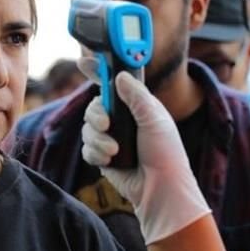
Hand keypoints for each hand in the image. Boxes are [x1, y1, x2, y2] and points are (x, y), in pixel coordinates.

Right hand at [78, 57, 211, 243]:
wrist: (160, 189)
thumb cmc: (165, 153)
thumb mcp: (155, 118)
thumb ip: (136, 95)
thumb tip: (119, 76)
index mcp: (136, 106)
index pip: (114, 84)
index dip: (98, 71)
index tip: (84, 61)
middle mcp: (122, 120)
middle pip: (94, 106)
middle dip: (96, 114)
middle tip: (107, 123)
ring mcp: (111, 138)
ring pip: (87, 128)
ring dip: (99, 139)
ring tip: (114, 150)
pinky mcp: (102, 157)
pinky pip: (86, 148)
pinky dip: (96, 153)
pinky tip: (110, 160)